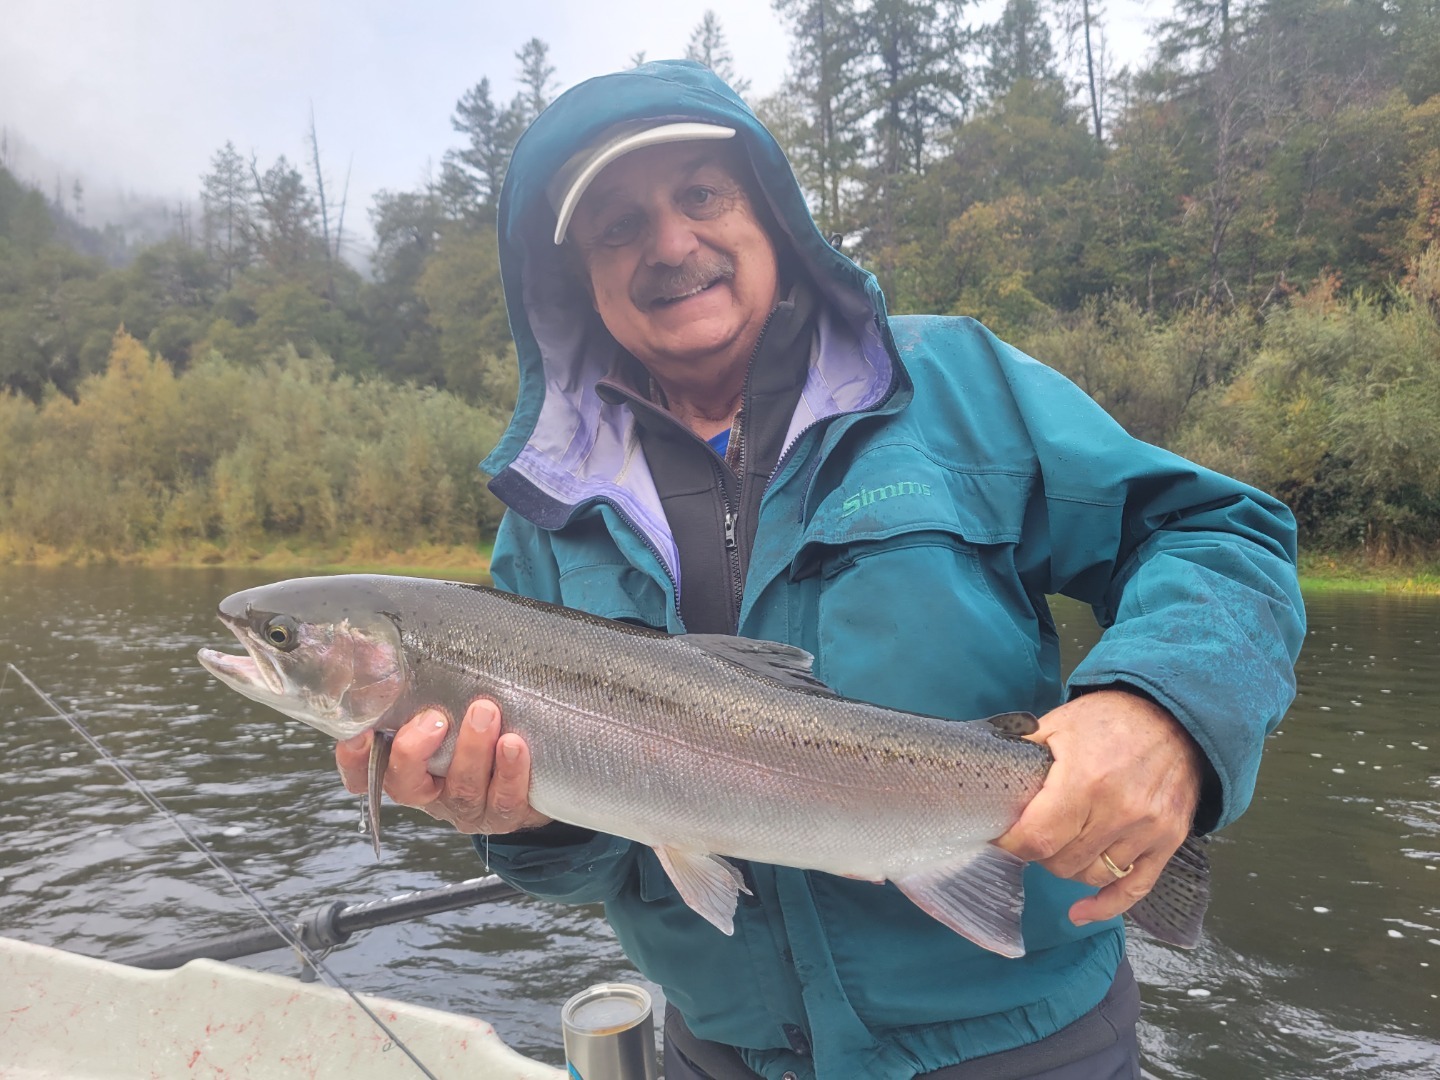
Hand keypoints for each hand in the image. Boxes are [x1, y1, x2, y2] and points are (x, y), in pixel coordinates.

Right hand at [335, 698, 551, 834]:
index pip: (364, 774)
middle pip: (406, 785)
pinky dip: (509, 771)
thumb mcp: (451, 705)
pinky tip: (514, 744)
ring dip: (471, 750)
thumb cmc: (484, 727)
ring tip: (485, 712)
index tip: (360, 732)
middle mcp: (432, 793)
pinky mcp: (505, 814)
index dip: (354, 760)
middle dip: (415, 751)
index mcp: (408, 768)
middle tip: (435, 718)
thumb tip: (383, 646)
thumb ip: (422, 686)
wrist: (538, 771)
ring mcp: (467, 808)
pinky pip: (504, 799)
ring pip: (461, 789)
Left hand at [994, 689, 1202, 927]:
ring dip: (1068, 868)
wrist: (1174, 716)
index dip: (1012, 843)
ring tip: (1060, 847)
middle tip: (1033, 834)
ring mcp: (1147, 830)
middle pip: (1061, 862)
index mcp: (1085, 781)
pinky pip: (1135, 888)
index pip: (1037, 839)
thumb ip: (1022, 751)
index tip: (1001, 836)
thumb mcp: (1058, 724)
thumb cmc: (1110, 719)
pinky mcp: (1168, 841)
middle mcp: (1118, 812)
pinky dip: (1105, 906)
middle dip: (1038, 852)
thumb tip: (986, 774)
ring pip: (1092, 876)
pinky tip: (1080, 912)